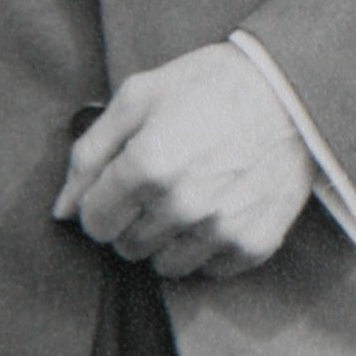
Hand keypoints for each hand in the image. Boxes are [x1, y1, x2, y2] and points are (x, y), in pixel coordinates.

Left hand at [52, 44, 315, 280]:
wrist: (293, 89)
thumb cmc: (211, 84)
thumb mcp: (140, 95)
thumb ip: (91, 151)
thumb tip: (61, 209)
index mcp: (147, 165)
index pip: (93, 222)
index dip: (103, 201)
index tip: (123, 183)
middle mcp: (181, 205)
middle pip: (126, 247)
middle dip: (134, 220)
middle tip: (162, 184)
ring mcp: (219, 229)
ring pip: (164, 266)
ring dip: (169, 239)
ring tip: (192, 196)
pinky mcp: (253, 244)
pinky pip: (209, 271)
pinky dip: (209, 247)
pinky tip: (221, 207)